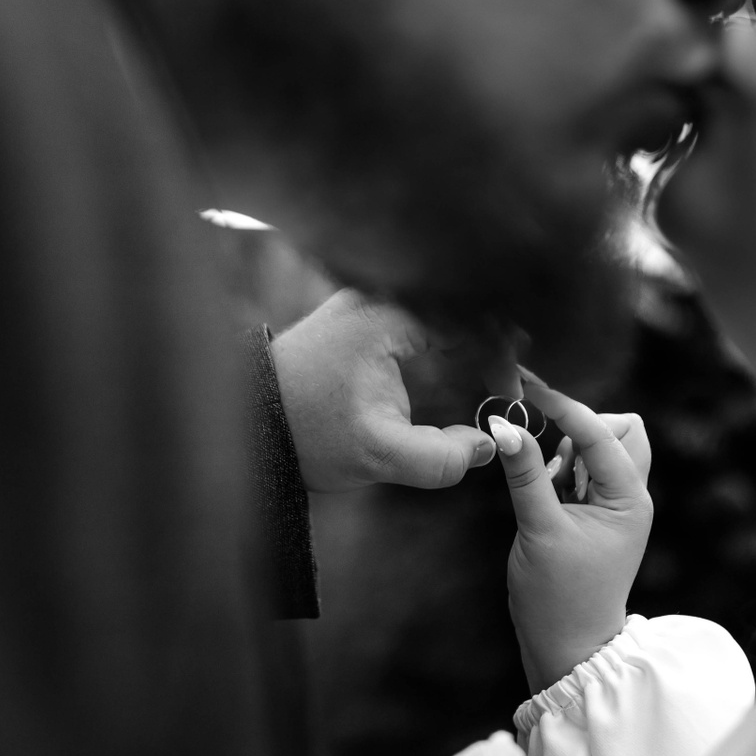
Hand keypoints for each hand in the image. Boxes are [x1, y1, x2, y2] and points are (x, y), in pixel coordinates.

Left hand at [271, 289, 497, 492]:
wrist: (248, 421)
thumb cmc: (306, 432)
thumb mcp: (378, 456)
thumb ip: (441, 459)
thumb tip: (487, 445)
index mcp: (386, 315)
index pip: (472, 315)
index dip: (502, 356)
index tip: (507, 397)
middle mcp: (379, 296)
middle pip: (462, 306)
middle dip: (493, 348)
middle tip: (506, 390)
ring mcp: (368, 302)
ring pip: (443, 311)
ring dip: (471, 345)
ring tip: (489, 386)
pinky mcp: (361, 317)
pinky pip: (420, 320)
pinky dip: (446, 345)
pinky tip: (457, 377)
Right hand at [489, 374, 653, 692]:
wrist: (568, 649)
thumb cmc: (559, 598)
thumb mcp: (538, 529)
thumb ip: (525, 474)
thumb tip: (505, 426)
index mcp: (629, 499)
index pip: (602, 432)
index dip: (565, 407)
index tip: (529, 388)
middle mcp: (630, 496)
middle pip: (620, 430)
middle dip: (582, 429)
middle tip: (550, 458)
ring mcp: (615, 506)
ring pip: (600, 449)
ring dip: (569, 452)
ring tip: (546, 488)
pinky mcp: (596, 515)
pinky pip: (584, 472)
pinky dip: (563, 470)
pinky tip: (545, 496)